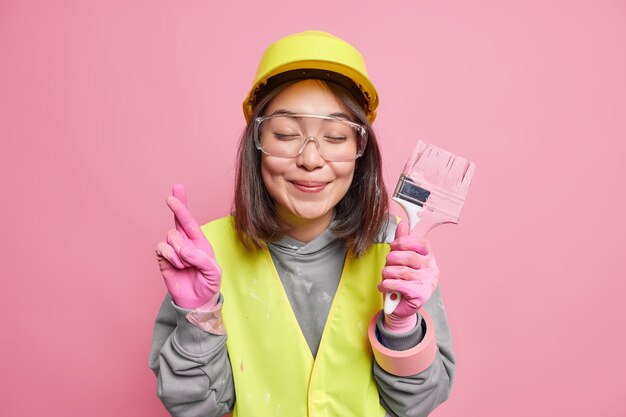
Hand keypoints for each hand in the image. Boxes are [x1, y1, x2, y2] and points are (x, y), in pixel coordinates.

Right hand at [155, 184, 221, 308]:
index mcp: (199, 242)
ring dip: (180, 251)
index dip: (182, 207)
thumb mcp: (213, 272)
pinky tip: (178, 266)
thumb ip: (201, 259)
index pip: (190, 221)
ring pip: (171, 237)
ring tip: (187, 265)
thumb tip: (184, 249)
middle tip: (171, 197)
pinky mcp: (163, 259)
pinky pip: (163, 249)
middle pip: (177, 220)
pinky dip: (171, 257)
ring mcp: (173, 250)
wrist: (196, 302)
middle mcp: (185, 243)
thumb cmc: (208, 285)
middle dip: (177, 206)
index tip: (176, 192)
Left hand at [377, 220, 439, 332]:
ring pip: (402, 271)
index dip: (404, 242)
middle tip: (387, 264)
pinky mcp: (420, 296)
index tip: (393, 246)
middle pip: (410, 257)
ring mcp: (427, 283)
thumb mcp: (400, 259)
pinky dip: (387, 285)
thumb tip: (403, 224)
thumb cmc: (401, 280)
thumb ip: (402, 242)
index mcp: (429, 258)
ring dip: (387, 273)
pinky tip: (384, 286)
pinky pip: (399, 285)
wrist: (400, 307)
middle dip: (392, 259)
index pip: (420, 243)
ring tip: (385, 276)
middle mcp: (432, 270)